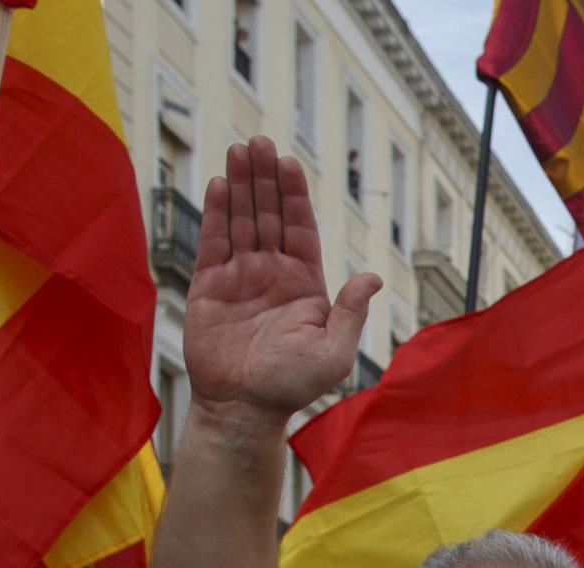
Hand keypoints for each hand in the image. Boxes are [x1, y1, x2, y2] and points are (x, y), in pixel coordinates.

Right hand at [185, 136, 378, 421]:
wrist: (243, 409)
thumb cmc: (292, 387)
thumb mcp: (333, 352)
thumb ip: (350, 312)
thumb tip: (373, 277)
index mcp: (305, 285)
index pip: (300, 229)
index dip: (294, 195)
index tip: (288, 162)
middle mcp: (272, 275)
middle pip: (270, 215)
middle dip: (265, 178)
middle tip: (260, 141)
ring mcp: (240, 278)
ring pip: (242, 221)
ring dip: (242, 185)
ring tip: (240, 149)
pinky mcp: (209, 287)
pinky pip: (214, 242)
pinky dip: (217, 213)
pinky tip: (221, 184)